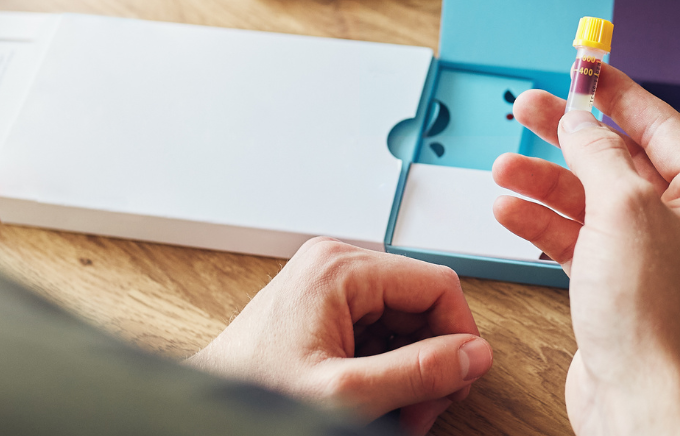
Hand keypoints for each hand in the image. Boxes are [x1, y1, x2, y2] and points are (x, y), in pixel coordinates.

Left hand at [186, 239, 492, 434]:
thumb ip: (417, 372)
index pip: (438, 285)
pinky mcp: (326, 309)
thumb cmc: (253, 394)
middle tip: (424, 409)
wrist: (205, 413)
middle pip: (424, 304)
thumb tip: (475, 355)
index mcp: (341, 268)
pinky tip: (380, 402)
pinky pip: (383, 332)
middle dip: (433, 360)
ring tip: (400, 414)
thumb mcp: (346, 393)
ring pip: (407, 322)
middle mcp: (337, 265)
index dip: (460, 335)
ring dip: (414, 370)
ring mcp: (331, 286)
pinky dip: (391, 369)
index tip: (459, 379)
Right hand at [491, 65, 679, 435]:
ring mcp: (649, 256)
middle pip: (618, 160)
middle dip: (567, 136)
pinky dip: (542, 223)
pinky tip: (511, 211)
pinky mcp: (616, 285)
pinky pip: (576, 238)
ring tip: (504, 169)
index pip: (660, 126)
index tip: (585, 70)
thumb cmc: (654, 317)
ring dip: (544, 182)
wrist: (639, 398)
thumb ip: (597, 153)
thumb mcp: (622, 209)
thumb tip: (579, 119)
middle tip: (527, 110)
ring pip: (589, 200)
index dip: (617, 95)